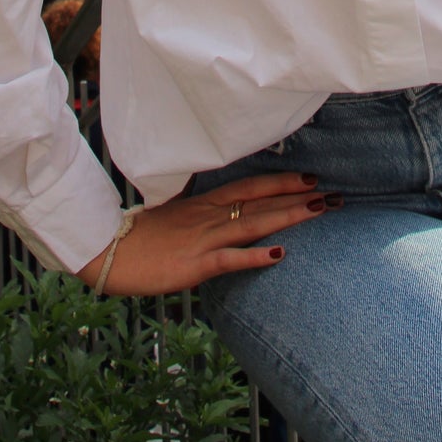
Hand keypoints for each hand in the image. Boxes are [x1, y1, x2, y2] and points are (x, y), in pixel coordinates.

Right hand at [77, 172, 336, 296]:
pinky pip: (229, 258)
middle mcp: (209, 216)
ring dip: (288, 217)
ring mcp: (204, 239)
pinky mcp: (195, 264)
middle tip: (331, 192)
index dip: (281, 181)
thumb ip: (201, 215)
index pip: (250, 186)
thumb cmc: (142, 238)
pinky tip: (278, 255)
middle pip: (259, 200)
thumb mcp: (175, 218)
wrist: (110, 252)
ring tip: (318, 210)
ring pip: (253, 223)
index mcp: (204, 204)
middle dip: (296, 196)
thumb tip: (224, 214)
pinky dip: (254, 256)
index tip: (309, 177)